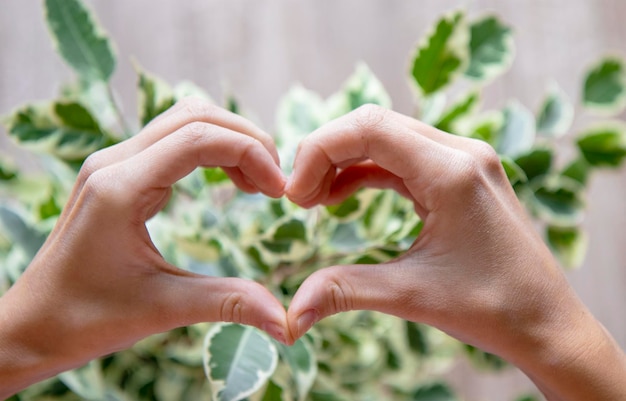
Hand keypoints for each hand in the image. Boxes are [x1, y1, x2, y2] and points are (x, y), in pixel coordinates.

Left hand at [0, 98, 288, 394]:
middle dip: (246, 140)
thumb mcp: (162, 309)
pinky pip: (172, 140)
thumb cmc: (86, 318)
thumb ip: (229, 303)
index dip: (250, 154)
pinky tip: (229, 182)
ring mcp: (113, 163)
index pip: (198, 138)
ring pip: (184, 120)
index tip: (280, 191)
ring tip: (258, 182)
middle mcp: (114, 163)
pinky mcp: (118, 173)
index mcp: (120, 189)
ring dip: (229, 140)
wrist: (34, 324)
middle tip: (276, 183)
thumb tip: (287, 324)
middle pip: (195, 115)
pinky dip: (211, 151)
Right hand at [285, 105, 625, 399]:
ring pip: (386, 138)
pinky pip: (402, 159)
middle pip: (374, 124)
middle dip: (325, 154)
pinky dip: (366, 171)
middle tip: (297, 198)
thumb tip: (291, 315)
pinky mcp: (460, 176)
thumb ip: (345, 291)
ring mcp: (464, 161)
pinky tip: (341, 195)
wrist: (547, 323)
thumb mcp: (411, 296)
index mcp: (453, 172)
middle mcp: (461, 153)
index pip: (370, 127)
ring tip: (312, 200)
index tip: (293, 195)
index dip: (319, 150)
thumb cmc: (493, 308)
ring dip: (343, 161)